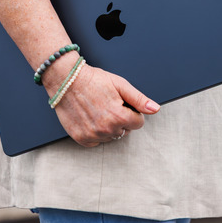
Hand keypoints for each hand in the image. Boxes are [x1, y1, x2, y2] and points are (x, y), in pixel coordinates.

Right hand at [46, 58, 160, 147]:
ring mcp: (92, 135)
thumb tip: (155, 109)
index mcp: (119, 116)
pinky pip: (96, 142)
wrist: (66, 80)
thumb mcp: (120, 85)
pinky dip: (95, 133)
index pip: (138, 123)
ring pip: (111, 137)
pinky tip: (91, 119)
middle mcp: (106, 129)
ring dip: (108, 127)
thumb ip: (139, 100)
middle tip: (109, 105)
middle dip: (121, 119)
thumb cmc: (93, 80)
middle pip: (125, 131)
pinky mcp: (80, 138)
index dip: (132, 112)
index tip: (123, 104)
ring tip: (98, 110)